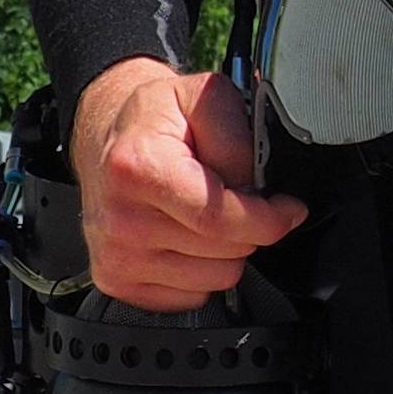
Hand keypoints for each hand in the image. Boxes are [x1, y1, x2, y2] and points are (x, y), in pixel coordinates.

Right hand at [69, 58, 307, 311]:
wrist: (105, 134)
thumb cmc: (154, 118)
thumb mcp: (204, 98)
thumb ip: (237, 139)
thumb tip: (258, 192)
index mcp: (140, 169)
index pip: (220, 220)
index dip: (268, 220)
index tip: (287, 209)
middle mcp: (122, 220)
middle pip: (225, 253)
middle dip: (249, 228)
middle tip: (236, 198)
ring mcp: (116, 257)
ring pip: (216, 280)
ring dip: (227, 250)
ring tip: (207, 213)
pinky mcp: (118, 282)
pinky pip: (192, 295)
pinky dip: (201, 270)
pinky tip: (186, 235)